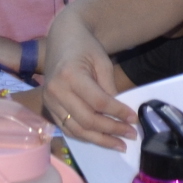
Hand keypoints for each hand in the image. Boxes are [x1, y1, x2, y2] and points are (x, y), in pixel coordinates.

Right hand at [37, 10, 136, 143]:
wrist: (62, 37)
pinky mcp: (48, 107)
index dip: (118, 113)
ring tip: (119, 144)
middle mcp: (56, 91)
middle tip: (131, 135)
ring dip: (99, 140)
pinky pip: (67, 128)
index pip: (98, 103)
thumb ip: (109, 88)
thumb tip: (120, 115)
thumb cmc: (85, 47)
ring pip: (76, 130)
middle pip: (87, 120)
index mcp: (70, 75)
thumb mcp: (102, 62)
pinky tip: (101, 139)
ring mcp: (49, 101)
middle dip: (111, 130)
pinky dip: (85, 136)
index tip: (134, 119)